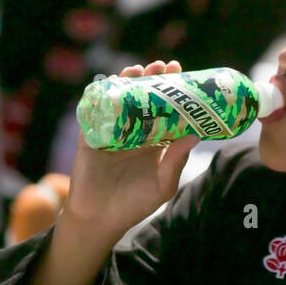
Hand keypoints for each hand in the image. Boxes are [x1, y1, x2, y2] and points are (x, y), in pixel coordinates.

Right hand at [62, 60, 198, 242]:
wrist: (100, 218)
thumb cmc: (135, 204)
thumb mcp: (163, 184)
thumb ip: (176, 161)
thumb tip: (194, 136)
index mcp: (154, 140)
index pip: (166, 108)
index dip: (173, 90)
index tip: (182, 73)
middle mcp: (134, 131)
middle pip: (145, 96)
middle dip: (153, 78)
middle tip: (163, 65)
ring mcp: (112, 130)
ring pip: (121, 97)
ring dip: (129, 80)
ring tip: (140, 70)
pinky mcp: (91, 134)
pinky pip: (95, 109)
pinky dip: (102, 93)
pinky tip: (110, 81)